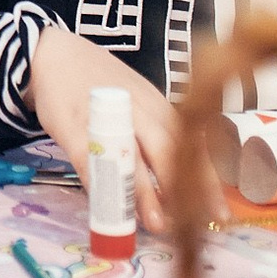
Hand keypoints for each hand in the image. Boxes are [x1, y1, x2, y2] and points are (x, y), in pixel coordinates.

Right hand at [28, 25, 219, 234]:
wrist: (54, 52)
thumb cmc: (102, 81)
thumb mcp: (140, 101)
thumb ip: (159, 132)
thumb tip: (186, 179)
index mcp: (158, 106)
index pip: (191, 145)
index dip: (206, 181)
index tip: (222, 214)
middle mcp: (137, 110)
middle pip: (166, 151)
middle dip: (182, 190)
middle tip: (193, 225)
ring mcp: (104, 117)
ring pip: (131, 157)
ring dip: (145, 193)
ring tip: (157, 223)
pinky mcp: (73, 126)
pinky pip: (91, 159)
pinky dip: (102, 185)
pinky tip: (109, 207)